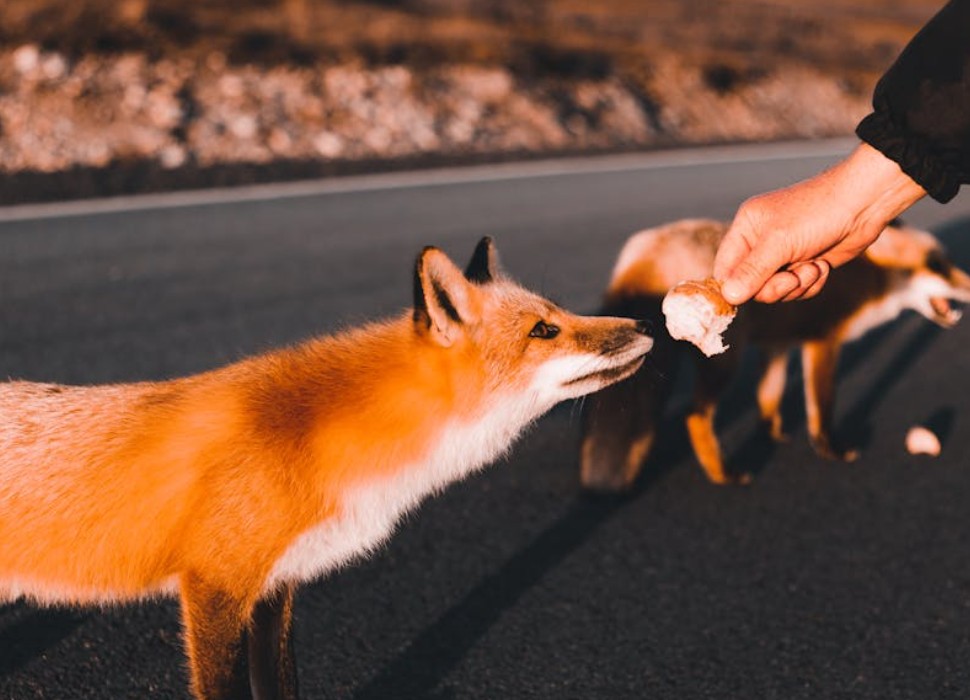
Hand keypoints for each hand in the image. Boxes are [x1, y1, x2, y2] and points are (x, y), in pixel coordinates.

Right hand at [714, 142, 926, 303]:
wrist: (865, 204)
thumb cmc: (819, 212)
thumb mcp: (780, 242)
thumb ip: (752, 271)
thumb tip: (728, 296)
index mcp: (746, 229)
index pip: (724, 269)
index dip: (735, 286)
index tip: (752, 292)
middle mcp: (761, 243)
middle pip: (751, 286)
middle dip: (774, 287)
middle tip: (792, 277)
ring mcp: (784, 255)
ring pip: (775, 291)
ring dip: (797, 286)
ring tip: (813, 267)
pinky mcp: (804, 264)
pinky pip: (797, 290)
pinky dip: (811, 284)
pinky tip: (822, 267)